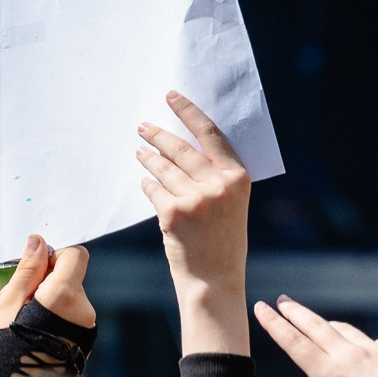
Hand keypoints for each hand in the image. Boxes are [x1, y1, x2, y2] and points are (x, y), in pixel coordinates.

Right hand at [0, 235, 93, 329]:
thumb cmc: (9, 348)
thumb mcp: (8, 304)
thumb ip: (27, 270)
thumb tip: (38, 241)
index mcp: (64, 296)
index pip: (74, 254)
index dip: (53, 255)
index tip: (33, 270)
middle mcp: (83, 308)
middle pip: (69, 275)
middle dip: (44, 280)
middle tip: (19, 298)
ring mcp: (86, 325)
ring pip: (68, 294)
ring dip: (48, 297)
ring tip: (23, 317)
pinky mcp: (86, 337)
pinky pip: (71, 311)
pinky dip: (54, 312)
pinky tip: (34, 326)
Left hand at [138, 91, 250, 356]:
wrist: (214, 279)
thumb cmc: (223, 240)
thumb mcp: (232, 203)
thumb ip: (216, 176)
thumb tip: (185, 144)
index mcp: (238, 178)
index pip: (210, 134)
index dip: (188, 112)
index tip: (171, 97)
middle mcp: (218, 185)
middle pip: (181, 147)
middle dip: (158, 134)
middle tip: (142, 126)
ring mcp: (195, 199)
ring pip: (163, 167)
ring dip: (148, 158)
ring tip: (139, 151)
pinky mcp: (173, 213)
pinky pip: (153, 189)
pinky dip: (147, 184)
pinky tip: (144, 181)